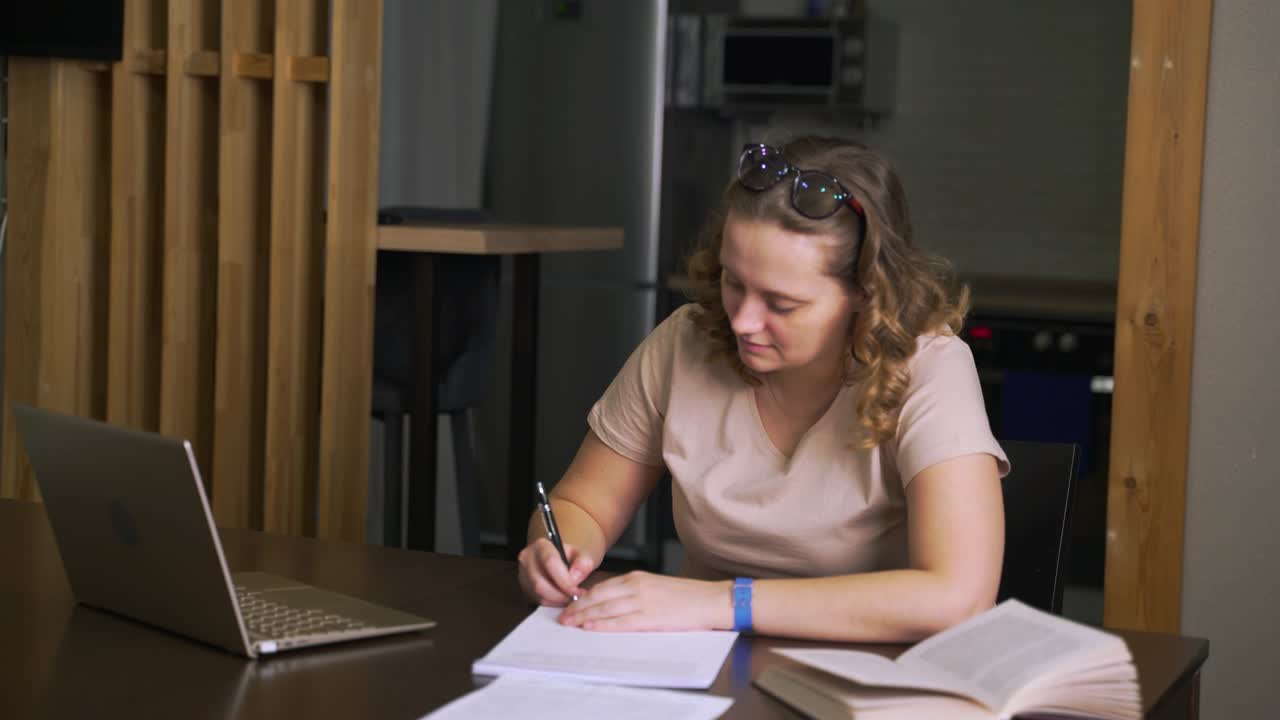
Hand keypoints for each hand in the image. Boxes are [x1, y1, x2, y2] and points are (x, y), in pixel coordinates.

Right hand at [517, 538, 594, 605]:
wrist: (559, 561)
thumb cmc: (570, 557)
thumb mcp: (581, 554)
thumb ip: (583, 562)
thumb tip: (575, 578)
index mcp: (541, 546)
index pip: (549, 561)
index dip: (564, 579)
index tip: (577, 588)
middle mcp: (527, 559)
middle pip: (540, 583)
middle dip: (561, 594)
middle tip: (576, 596)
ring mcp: (524, 575)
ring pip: (539, 595)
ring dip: (558, 600)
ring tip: (572, 597)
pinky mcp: (525, 589)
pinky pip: (539, 601)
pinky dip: (554, 603)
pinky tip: (563, 598)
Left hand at [557, 571, 731, 631]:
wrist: (712, 600)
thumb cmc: (688, 597)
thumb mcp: (657, 588)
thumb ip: (635, 593)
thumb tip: (613, 604)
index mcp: (638, 577)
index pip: (602, 587)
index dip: (583, 597)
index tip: (570, 605)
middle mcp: (637, 586)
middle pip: (598, 597)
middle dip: (577, 608)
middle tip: (563, 617)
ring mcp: (643, 601)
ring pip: (605, 609)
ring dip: (584, 617)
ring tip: (570, 624)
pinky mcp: (651, 617)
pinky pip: (620, 622)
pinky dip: (603, 625)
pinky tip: (591, 628)